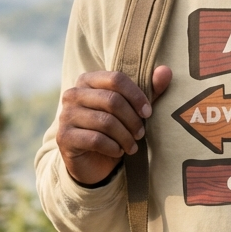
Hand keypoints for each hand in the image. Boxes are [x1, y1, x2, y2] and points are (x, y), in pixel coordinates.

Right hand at [57, 66, 172, 186]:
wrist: (91, 161)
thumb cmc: (114, 129)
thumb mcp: (133, 109)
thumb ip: (149, 90)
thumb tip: (166, 71)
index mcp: (88, 80)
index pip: (116, 78)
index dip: (136, 95)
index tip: (148, 112)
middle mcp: (73, 94)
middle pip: (112, 101)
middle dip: (132, 120)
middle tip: (141, 133)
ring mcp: (66, 115)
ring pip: (105, 122)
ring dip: (125, 137)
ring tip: (132, 146)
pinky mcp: (64, 137)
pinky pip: (96, 139)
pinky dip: (113, 148)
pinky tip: (118, 152)